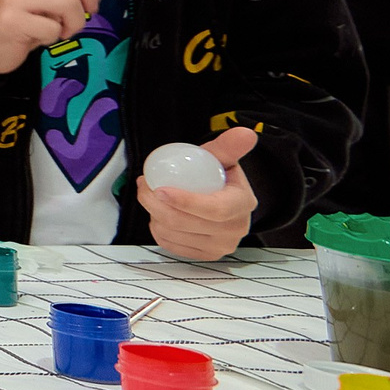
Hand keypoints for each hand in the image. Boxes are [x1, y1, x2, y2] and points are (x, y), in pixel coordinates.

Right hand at [0, 0, 119, 74]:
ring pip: (68, 3)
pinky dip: (53, 38)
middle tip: (88, 11)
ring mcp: (17, 0)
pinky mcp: (13, 21)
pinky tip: (40, 39)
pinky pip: (52, 28)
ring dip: (74, 23)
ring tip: (60, 31)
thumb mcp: (44, 1)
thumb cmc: (20, 25)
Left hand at [139, 126, 258, 259]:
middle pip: (185, 223)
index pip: (214, 210)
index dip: (185, 202)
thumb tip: (246, 133)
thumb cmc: (219, 176)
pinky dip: (157, 230)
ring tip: (149, 197)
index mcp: (242, 205)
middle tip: (144, 186)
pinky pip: (171, 245)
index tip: (160, 189)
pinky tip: (157, 215)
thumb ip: (229, 146)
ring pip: (173, 234)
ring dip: (153, 215)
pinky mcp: (204, 256)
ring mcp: (220, 247)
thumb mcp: (223, 158)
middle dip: (155, 204)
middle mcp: (235, 230)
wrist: (222, 199)